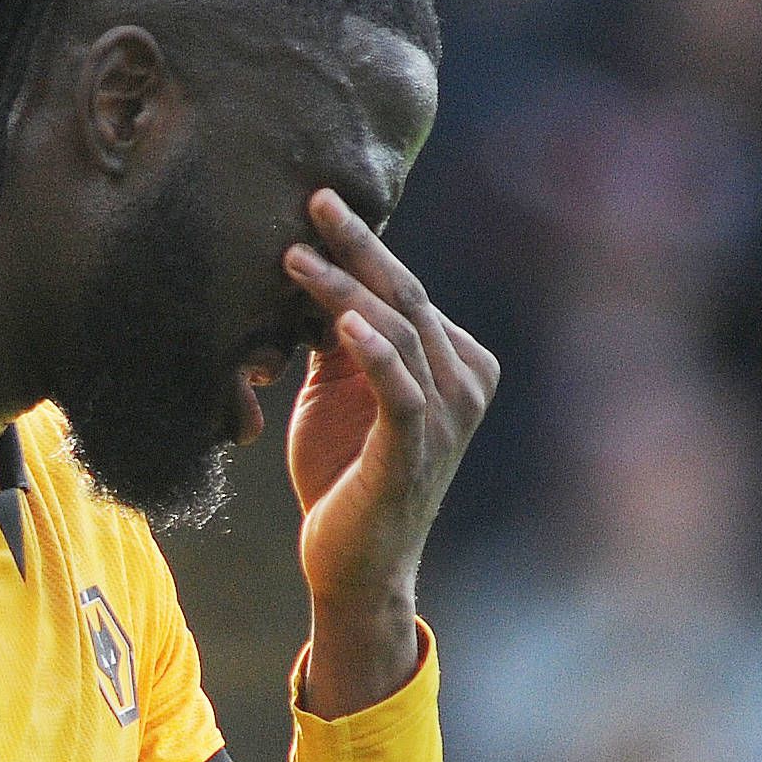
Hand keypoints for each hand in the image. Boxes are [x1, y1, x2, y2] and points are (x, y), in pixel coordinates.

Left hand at [283, 190, 498, 715]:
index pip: (403, 287)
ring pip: (398, 330)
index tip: (318, 200)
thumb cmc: (342, 475)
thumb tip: (308, 271)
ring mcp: (446, 415)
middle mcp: (464, 380)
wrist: (351, 564)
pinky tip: (342, 321)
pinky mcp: (416, 450)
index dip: (361, 244)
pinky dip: (373, 351)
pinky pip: (400, 388)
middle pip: (406, 295)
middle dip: (358, 244)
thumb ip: (335, 336)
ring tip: (297, 253)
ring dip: (346, 288)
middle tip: (315, 198)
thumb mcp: (335, 391)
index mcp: (453, 359)